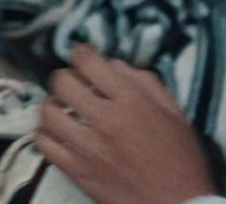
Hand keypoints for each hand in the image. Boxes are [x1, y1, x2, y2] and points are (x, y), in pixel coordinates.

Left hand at [35, 45, 220, 203]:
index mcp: (131, 101)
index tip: (84, 57)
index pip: (89, 62)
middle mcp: (106, 120)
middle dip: (66, 77)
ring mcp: (88, 148)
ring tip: (64, 108)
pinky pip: (44, 144)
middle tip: (75, 84)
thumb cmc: (181, 159)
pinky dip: (46, 133)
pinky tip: (59, 133)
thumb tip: (113, 66)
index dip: (82, 53)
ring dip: (53, 104)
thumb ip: (145, 83)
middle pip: (62, 82)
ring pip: (48, 112)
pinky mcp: (78, 172)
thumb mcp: (174, 113)